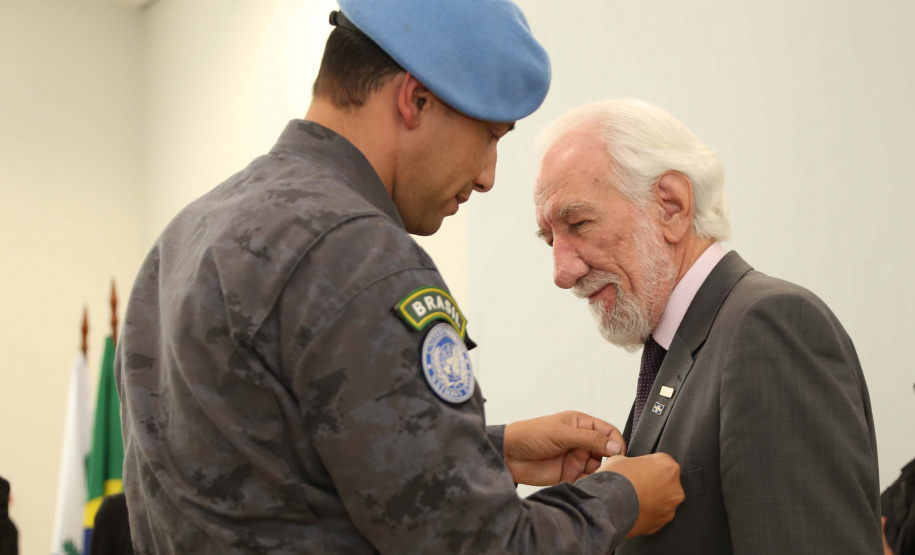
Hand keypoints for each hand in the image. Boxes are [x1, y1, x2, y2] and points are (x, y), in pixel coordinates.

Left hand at [503, 411, 624, 485]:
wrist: (508, 455)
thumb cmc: (530, 435)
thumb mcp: (562, 433)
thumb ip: (590, 439)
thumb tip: (615, 446)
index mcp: (581, 425)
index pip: (608, 431)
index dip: (616, 442)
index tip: (619, 453)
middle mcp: (580, 442)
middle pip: (605, 452)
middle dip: (608, 461)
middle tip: (606, 468)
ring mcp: (575, 458)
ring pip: (597, 468)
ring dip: (598, 473)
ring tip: (592, 476)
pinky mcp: (568, 475)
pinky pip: (585, 480)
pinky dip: (588, 483)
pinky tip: (584, 483)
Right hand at [598, 453, 683, 537]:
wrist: (608, 507)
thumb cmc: (615, 482)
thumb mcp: (620, 459)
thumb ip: (633, 462)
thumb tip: (630, 466)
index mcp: (667, 467)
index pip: (661, 462)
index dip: (647, 465)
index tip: (638, 469)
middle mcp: (674, 488)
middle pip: (665, 482)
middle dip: (653, 483)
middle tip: (635, 484)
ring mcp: (670, 508)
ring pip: (662, 501)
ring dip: (651, 499)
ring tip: (633, 499)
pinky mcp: (661, 524)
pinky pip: (656, 515)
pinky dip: (647, 513)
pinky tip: (633, 510)